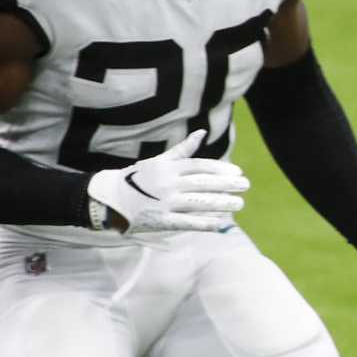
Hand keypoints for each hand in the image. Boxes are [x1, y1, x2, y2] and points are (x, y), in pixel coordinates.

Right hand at [87, 129, 247, 232]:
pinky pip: (186, 222)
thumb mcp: (159, 161)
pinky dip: (204, 223)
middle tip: (245, 186)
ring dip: (220, 204)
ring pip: (197, 203)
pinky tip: (221, 224)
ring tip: (239, 204)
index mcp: (168, 168)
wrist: (110, 199)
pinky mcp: (161, 221)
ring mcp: (165, 203)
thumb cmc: (138, 178)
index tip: (237, 172)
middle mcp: (168, 184)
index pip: (199, 166)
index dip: (219, 169)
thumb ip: (182, 150)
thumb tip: (202, 133)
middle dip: (226, 185)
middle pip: (202, 183)